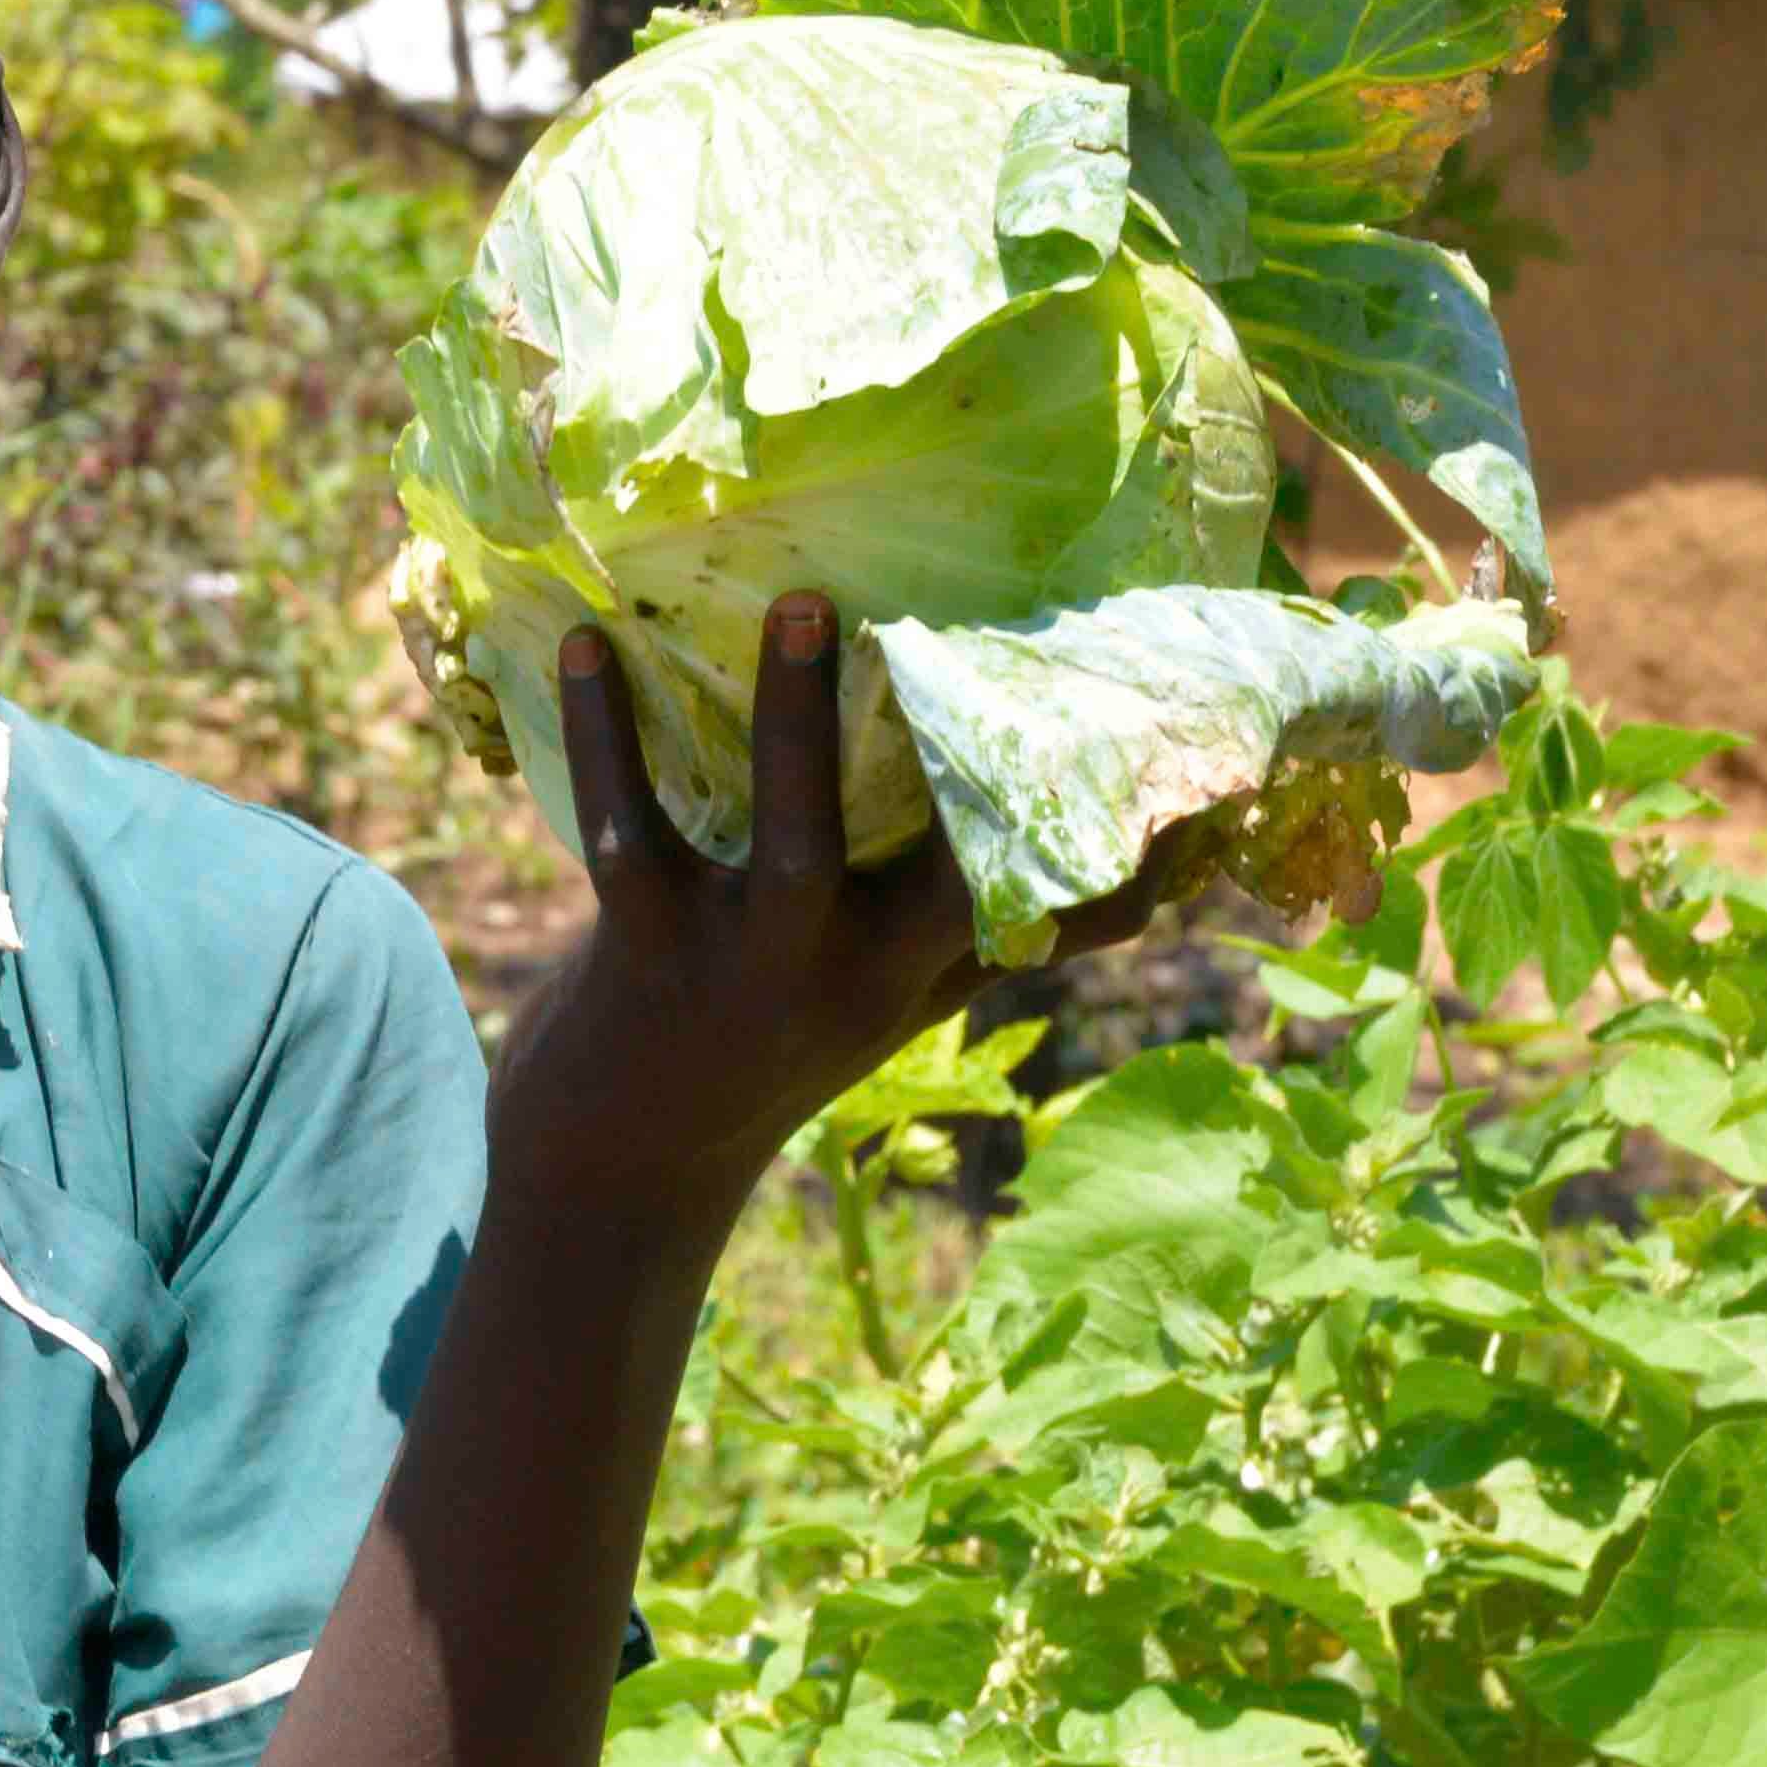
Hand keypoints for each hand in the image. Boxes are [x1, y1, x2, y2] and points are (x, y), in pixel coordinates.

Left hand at [492, 595, 1186, 1231]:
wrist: (622, 1166)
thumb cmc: (770, 1048)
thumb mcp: (896, 1001)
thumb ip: (991, 935)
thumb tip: (1135, 872)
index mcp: (915, 971)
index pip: (1042, 904)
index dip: (1113, 832)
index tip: (1181, 736)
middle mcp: (851, 973)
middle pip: (952, 875)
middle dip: (980, 759)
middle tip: (1011, 636)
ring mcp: (749, 962)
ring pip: (797, 833)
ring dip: (796, 715)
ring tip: (800, 600)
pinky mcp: (644, 948)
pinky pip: (626, 828)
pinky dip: (605, 733)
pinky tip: (585, 643)